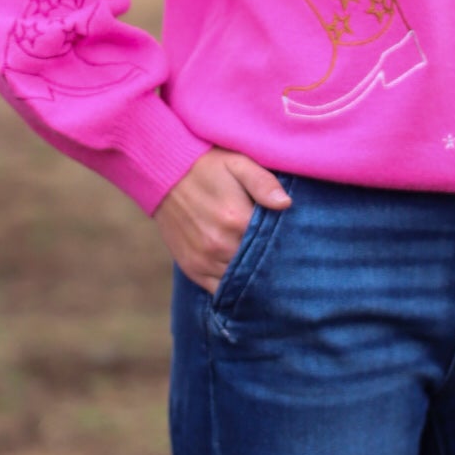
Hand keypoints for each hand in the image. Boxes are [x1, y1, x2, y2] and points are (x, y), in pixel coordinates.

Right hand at [154, 148, 290, 293]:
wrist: (164, 173)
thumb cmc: (207, 166)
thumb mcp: (238, 163)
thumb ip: (264, 183)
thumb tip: (286, 204)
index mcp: (237, 220)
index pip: (273, 244)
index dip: (285, 243)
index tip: (290, 239)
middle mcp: (220, 245)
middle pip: (257, 265)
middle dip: (268, 260)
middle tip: (278, 255)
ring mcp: (204, 260)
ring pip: (239, 280)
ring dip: (250, 274)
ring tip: (258, 263)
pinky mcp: (192, 268)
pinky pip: (219, 290)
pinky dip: (231, 286)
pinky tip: (240, 276)